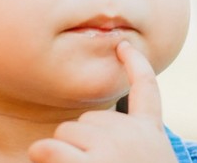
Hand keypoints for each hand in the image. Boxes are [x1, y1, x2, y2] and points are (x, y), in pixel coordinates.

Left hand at [28, 41, 176, 162]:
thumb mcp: (151, 160)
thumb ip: (133, 144)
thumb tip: (87, 132)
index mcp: (154, 136)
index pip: (147, 91)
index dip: (135, 65)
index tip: (123, 45)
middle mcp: (135, 136)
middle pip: (88, 119)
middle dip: (81, 141)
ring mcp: (113, 149)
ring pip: (66, 132)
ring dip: (63, 153)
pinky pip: (51, 148)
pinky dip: (42, 156)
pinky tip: (44, 160)